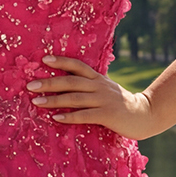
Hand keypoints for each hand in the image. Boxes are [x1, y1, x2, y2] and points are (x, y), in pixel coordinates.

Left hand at [27, 55, 155, 138]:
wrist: (145, 115)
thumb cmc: (119, 104)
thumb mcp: (105, 90)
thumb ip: (88, 86)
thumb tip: (64, 84)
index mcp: (98, 78)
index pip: (77, 66)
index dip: (61, 61)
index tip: (43, 59)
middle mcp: (99, 86)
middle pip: (71, 81)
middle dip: (49, 82)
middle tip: (30, 85)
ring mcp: (104, 100)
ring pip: (74, 98)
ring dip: (54, 100)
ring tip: (36, 102)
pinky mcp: (107, 115)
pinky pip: (84, 115)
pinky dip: (69, 116)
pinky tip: (55, 117)